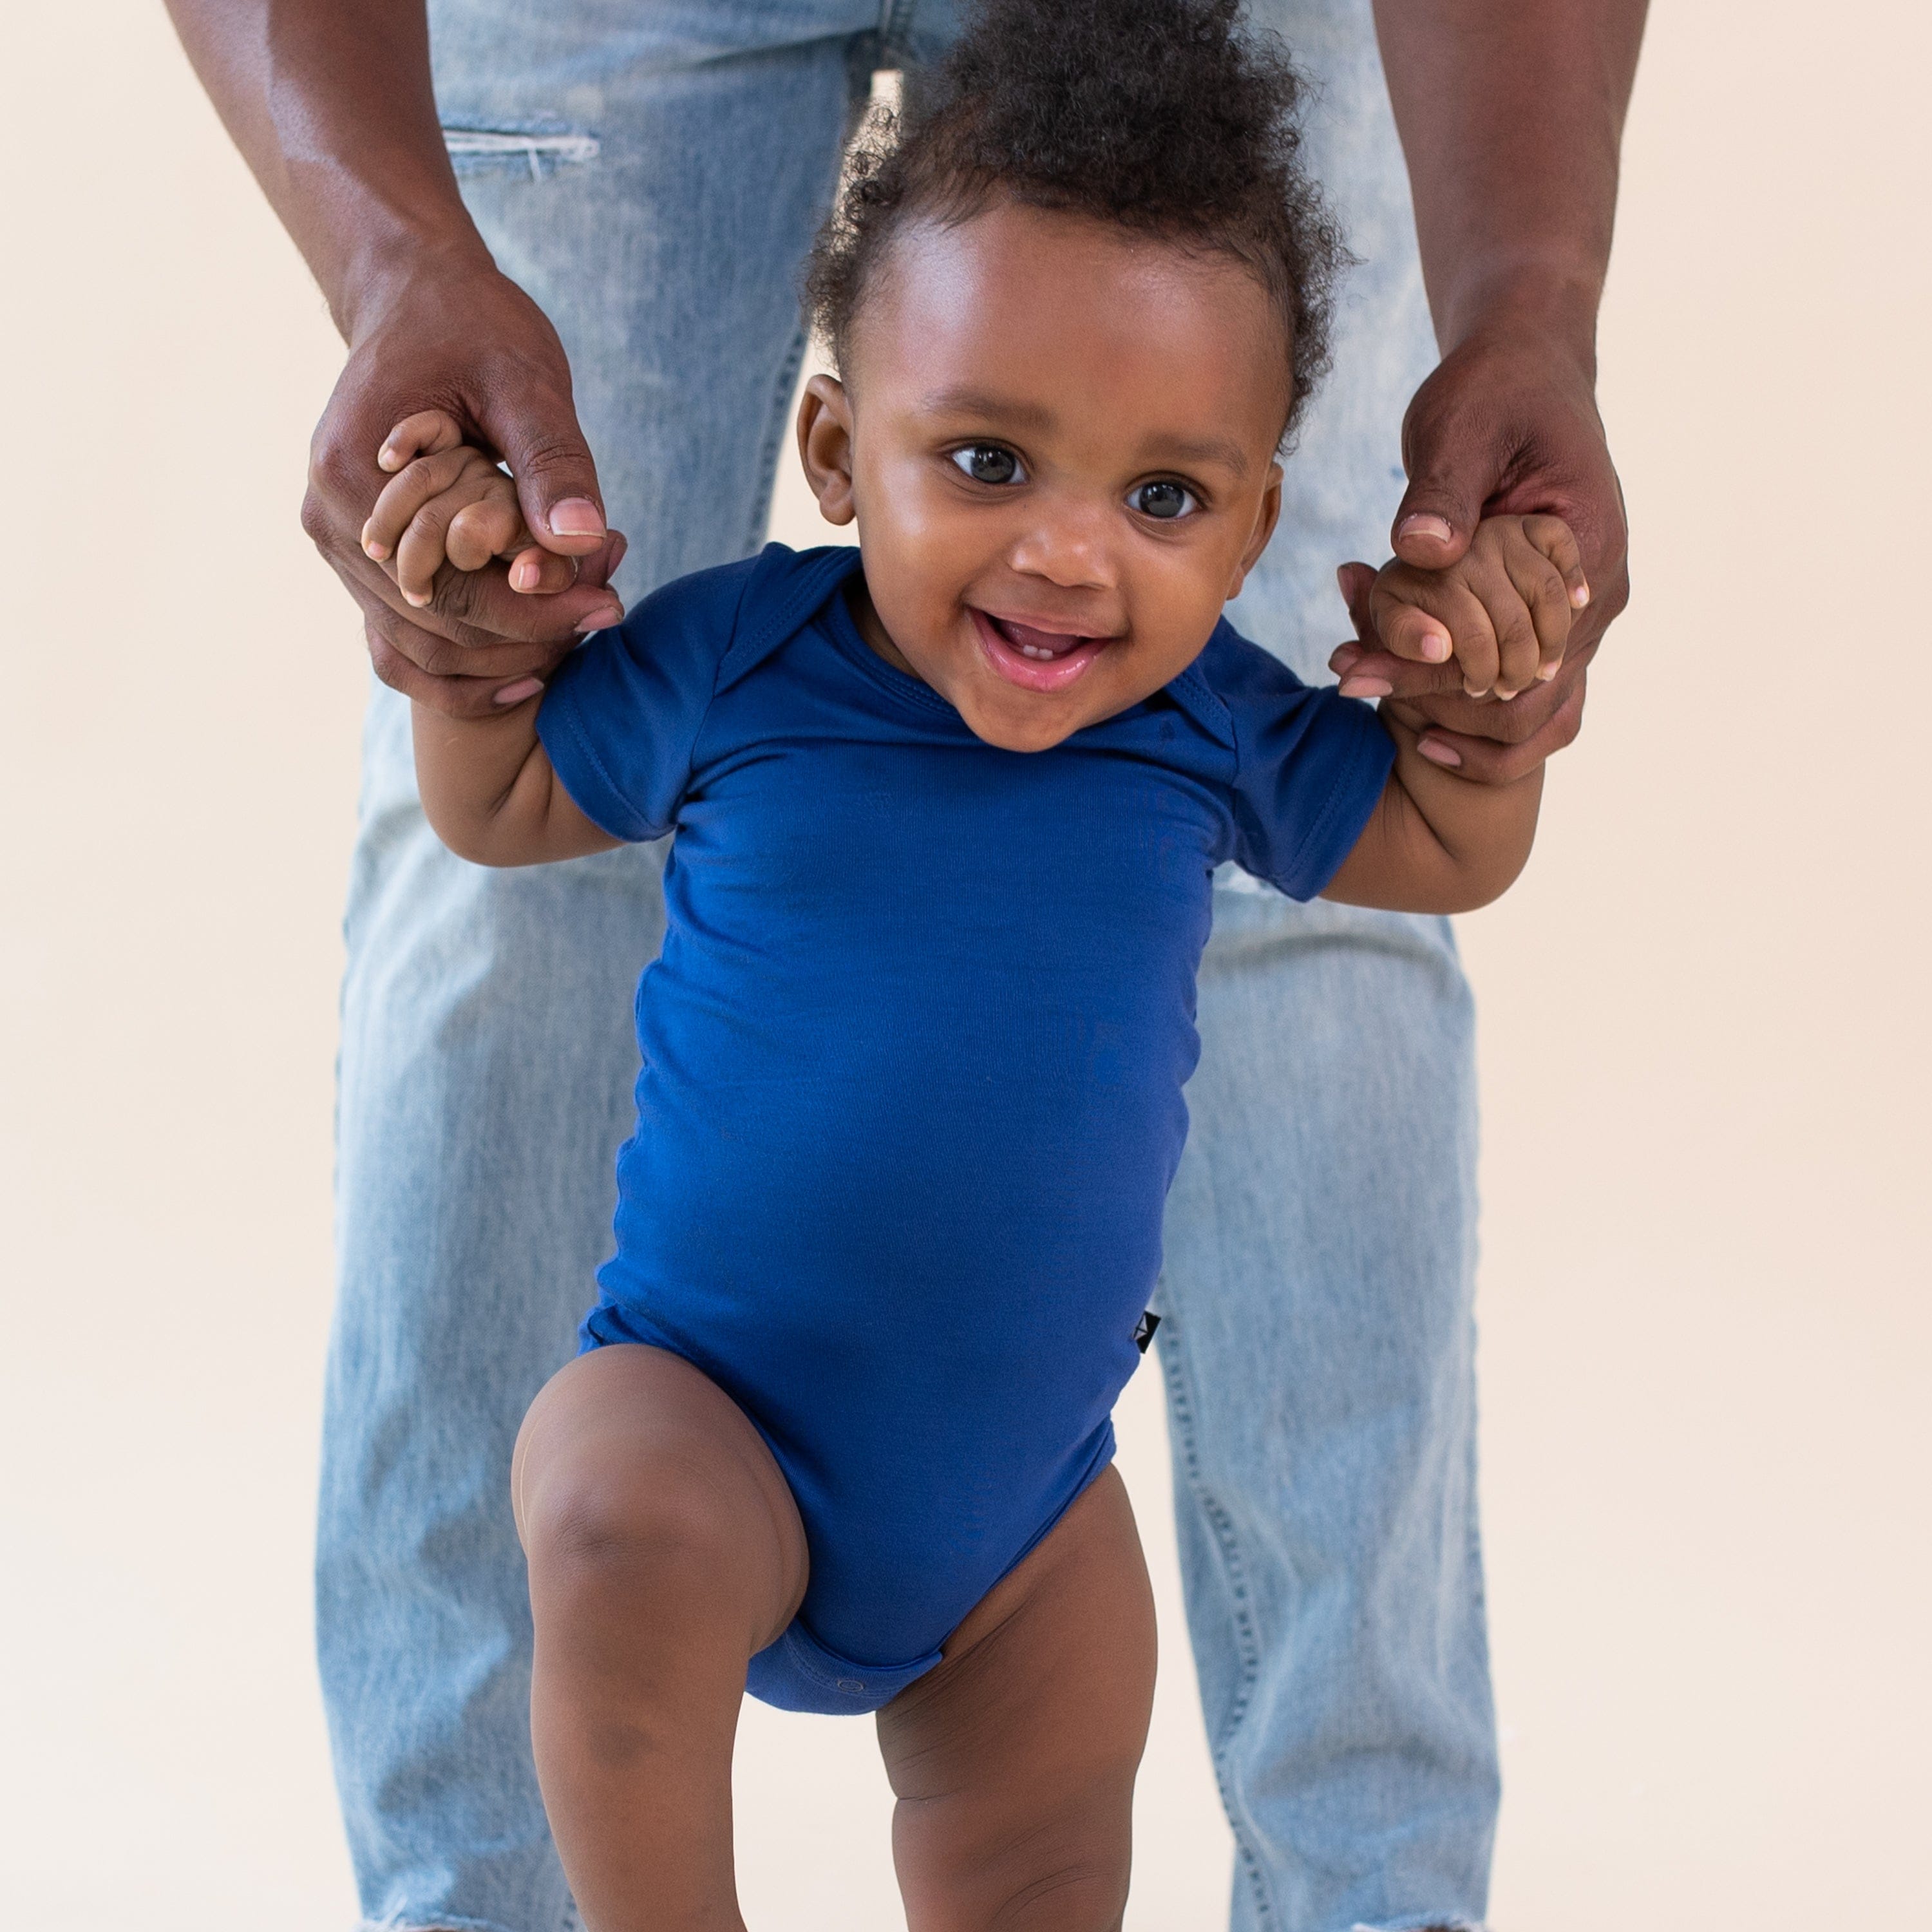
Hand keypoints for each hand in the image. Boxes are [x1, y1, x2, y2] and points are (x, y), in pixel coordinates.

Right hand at [302, 259, 630, 717]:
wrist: (417, 295)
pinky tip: (532, 663)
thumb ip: (552, 463)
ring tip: (582, 622)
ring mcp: (337, 544)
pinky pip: (404, 634)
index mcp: (353, 481)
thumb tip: (585, 541)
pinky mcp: (356, 553)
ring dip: (502, 651)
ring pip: (419, 646)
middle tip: (609, 611)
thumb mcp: (525, 382)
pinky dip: (467, 653)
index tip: (612, 602)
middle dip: (527, 636)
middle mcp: (330, 524)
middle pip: (435, 631)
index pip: (453, 592)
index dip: (538, 612)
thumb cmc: (472, 325)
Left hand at [1325, 313, 1628, 779]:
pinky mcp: (1552, 620)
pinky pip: (1515, 687)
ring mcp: (1580, 615)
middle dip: (1433, 701)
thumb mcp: (1463, 428)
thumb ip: (1443, 492)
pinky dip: (1458, 698)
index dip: (1437, 675)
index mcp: (1588, 549)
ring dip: (1443, 708)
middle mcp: (1595, 597)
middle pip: (1523, 701)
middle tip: (1346, 678)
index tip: (1356, 672)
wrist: (1525, 373)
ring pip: (1522, 708)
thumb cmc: (1495, 392)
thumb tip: (1420, 550)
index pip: (1518, 654)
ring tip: (1356, 679)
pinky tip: (1396, 693)